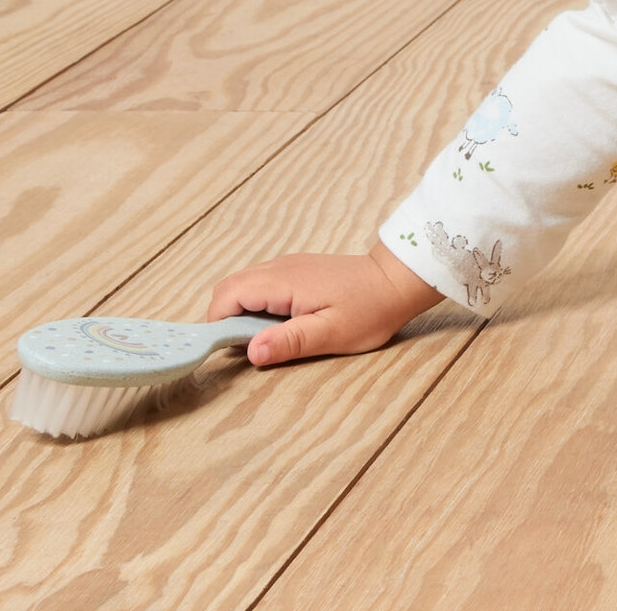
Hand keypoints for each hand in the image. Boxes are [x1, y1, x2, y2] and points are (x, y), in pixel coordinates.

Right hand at [206, 241, 443, 365]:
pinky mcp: (297, 270)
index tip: (230, 349)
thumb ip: (289, 342)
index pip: (226, 296)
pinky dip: (257, 304)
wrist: (398, 280)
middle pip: (229, 288)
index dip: (218, 325)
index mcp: (282, 282)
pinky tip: (279, 324)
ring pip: (244, 285)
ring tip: (266, 338)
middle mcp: (280, 268)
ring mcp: (288, 265)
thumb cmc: (370, 309)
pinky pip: (261, 284)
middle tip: (247, 347)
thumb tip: (250, 352)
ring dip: (241, 312)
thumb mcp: (330, 333)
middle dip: (225, 319)